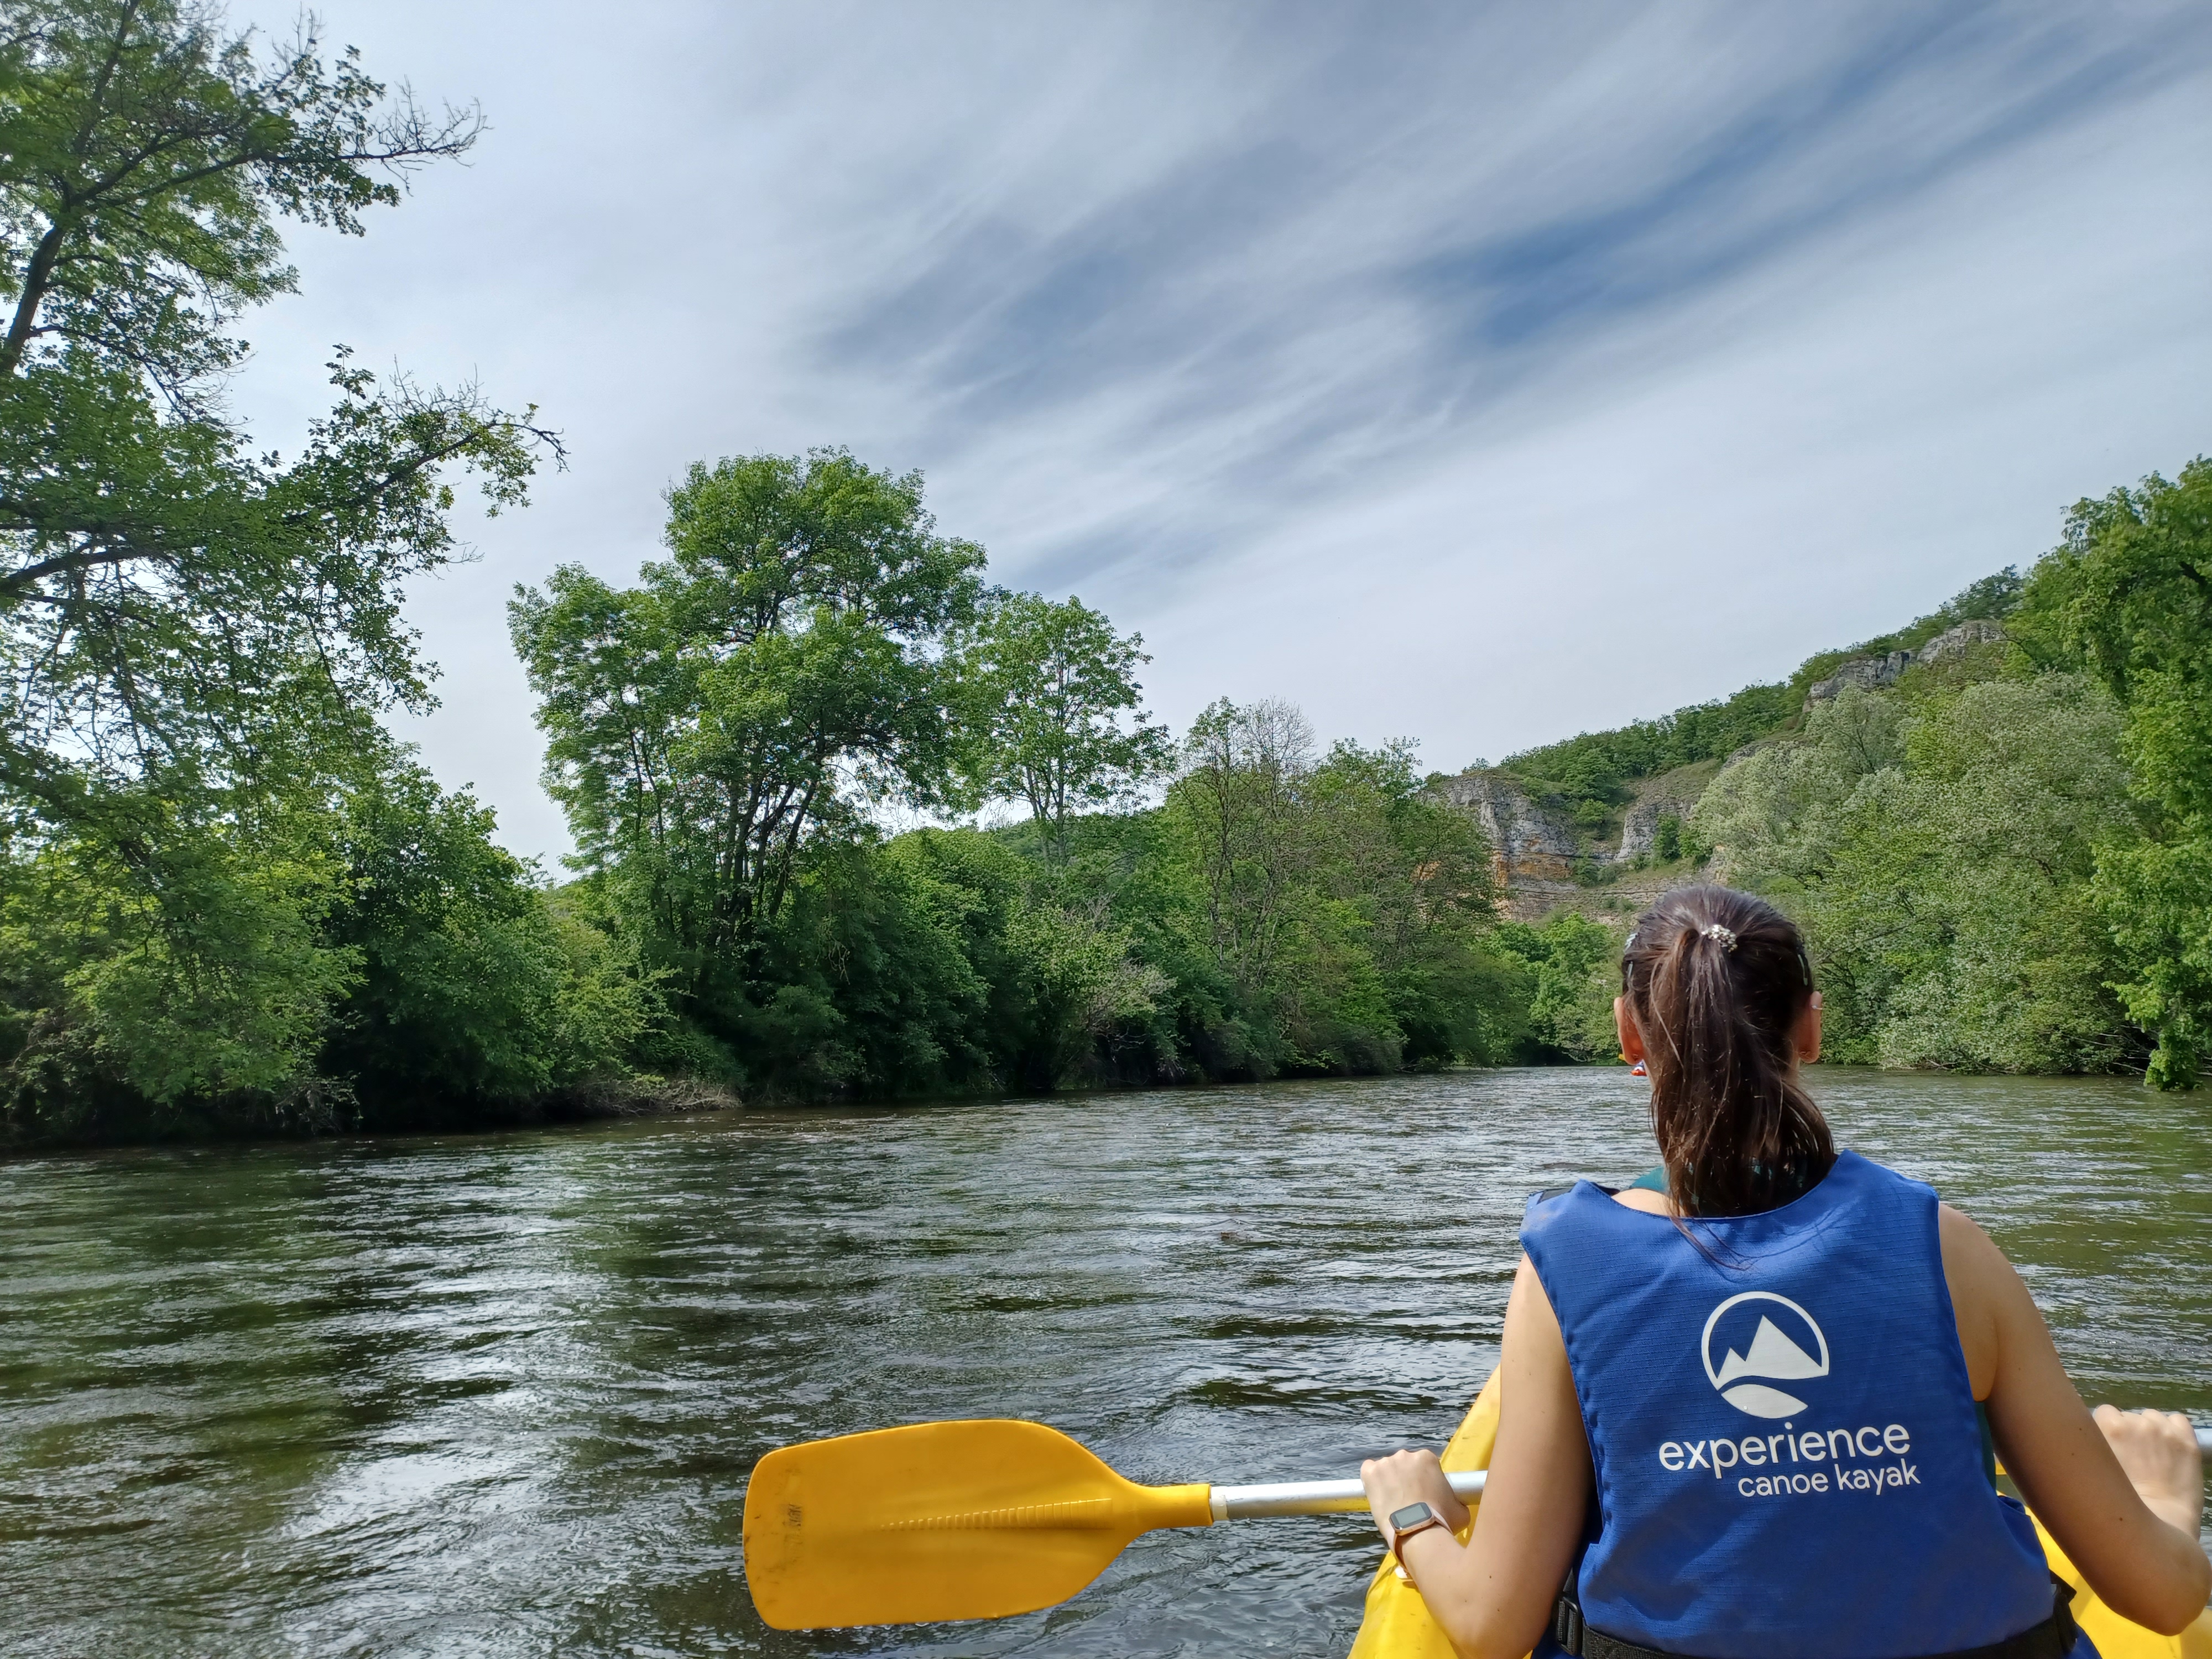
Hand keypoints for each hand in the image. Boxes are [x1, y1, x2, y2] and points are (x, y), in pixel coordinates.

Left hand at [1361, 1447, 1471, 1546]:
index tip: (1424, 1495)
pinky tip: (1377, 1495)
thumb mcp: (1461, 1509)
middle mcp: (1406, 1455)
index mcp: (1427, 1458)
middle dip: (1406, 1480)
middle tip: (1409, 1501)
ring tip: (1394, 1503)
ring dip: (1390, 1482)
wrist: (1418, 1531)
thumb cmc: (1442, 1519)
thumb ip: (1456, 1499)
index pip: (1423, 1465)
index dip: (1423, 1481)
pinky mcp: (1370, 1472)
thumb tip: (1456, 1503)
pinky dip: (1371, 1481)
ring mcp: (1386, 1463)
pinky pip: (1368, 1471)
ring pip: (1387, 1470)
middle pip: (1404, 1466)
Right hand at [2093, 1405, 2203, 1537]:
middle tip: (2132, 1459)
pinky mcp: (2187, 1439)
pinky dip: (2174, 1430)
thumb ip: (2094, 1445)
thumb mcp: (2094, 1468)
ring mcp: (2165, 1430)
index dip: (2108, 1431)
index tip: (2112, 1448)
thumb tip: (2097, 1437)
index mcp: (2110, 1426)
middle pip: (2129, 1416)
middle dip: (2130, 1433)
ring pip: (2153, 1417)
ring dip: (2151, 1431)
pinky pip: (2178, 1420)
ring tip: (2154, 1457)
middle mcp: (2137, 1421)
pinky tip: (2171, 1449)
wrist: (2160, 1522)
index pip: (2105, 1412)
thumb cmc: (2120, 1502)